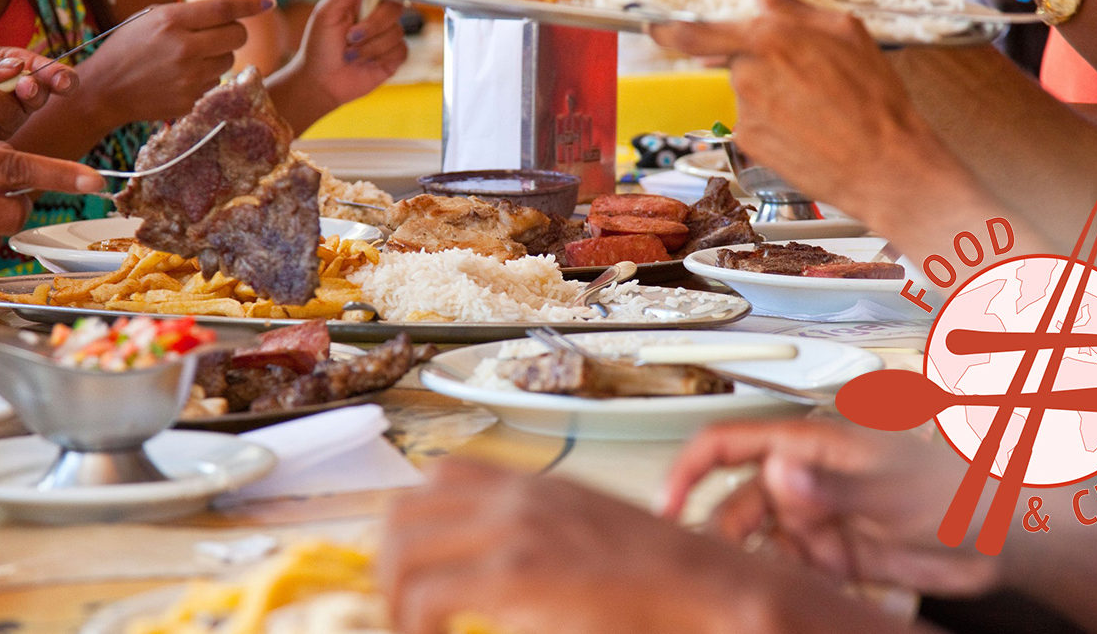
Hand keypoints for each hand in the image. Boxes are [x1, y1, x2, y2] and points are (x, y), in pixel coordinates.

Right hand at [73, 0, 274, 126]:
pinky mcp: (190, 99)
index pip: (223, 9)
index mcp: (171, 21)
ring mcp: (189, 77)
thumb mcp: (150, 20)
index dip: (250, 5)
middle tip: (219, 33)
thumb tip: (228, 14)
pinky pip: (214, 83)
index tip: (268, 2)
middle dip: (234, 32)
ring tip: (187, 58)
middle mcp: (184, 48)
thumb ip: (187, 16)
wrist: (104, 90)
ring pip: (229, 60)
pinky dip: (203, 78)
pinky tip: (178, 78)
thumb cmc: (127, 49)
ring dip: (217, 56)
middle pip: (237, 36)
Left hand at [267, 0, 407, 130]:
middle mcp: (377, 17)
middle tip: (350, 37)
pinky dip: (380, 57)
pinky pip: (401, 50)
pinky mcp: (393, 57)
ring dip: (370, 47)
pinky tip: (364, 64)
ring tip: (349, 56)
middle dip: (373, 24)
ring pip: (396, 32)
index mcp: (362, 2)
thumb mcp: (325, 13)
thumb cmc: (319, 47)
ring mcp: (387, 37)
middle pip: (395, 7)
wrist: (321, 82)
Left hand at [380, 459, 903, 633]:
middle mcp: (515, 498)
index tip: (411, 569)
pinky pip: (426, 597)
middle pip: (406, 511)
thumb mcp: (589, 537)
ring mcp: (512, 531)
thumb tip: (495, 570)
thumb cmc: (659, 579)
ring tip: (414, 632)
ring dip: (394, 599)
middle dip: (389, 566)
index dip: (412, 526)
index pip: (438, 477)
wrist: (708, 586)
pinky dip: (416, 625)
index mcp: (533, 487)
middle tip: (401, 611)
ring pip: (402, 551)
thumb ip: (539, 540)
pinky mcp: (515, 574)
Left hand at [649, 0, 973, 219]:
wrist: (884, 163)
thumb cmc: (873, 94)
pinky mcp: (748, 143)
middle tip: (804, 81)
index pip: (696, 32)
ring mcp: (744, 112)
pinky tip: (811, 128)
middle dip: (760, 64)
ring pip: (748, 90)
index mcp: (767, 38)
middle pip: (733, 60)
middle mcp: (746, 74)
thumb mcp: (844, 31)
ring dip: (773, 92)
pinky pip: (754, 121)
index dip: (666, 29)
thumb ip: (791, 5)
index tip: (649, 25)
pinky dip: (776, 121)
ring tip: (819, 106)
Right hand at [663, 418, 999, 596]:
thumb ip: (832, 483)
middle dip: (727, 537)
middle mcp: (807, 478)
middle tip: (726, 569)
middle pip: (737, 503)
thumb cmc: (961, 488)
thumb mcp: (893, 488)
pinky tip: (808, 591)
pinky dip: (791, 584)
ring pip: (762, 542)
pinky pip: (793, 569)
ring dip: (763, 565)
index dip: (689, 469)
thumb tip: (778, 469)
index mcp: (811, 444)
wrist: (1007, 536)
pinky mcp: (836, 553)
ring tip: (786, 579)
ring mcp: (819, 516)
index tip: (666, 503)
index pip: (728, 445)